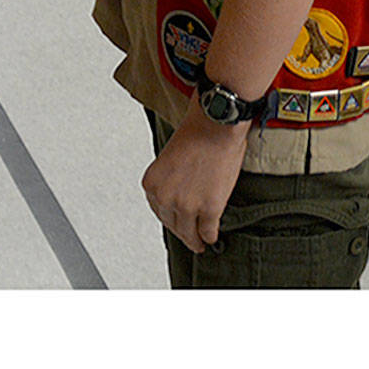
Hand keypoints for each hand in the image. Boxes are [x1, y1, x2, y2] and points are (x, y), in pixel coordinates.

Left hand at [140, 109, 249, 252]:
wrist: (216, 125)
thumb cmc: (197, 132)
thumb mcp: (170, 157)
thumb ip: (171, 179)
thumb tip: (181, 191)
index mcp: (152, 184)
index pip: (158, 210)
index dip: (170, 216)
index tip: (176, 222)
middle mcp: (166, 198)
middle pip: (172, 224)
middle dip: (181, 230)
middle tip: (189, 237)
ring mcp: (187, 206)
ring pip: (189, 232)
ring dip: (195, 239)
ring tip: (200, 243)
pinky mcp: (209, 210)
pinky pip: (208, 232)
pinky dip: (211, 236)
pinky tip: (212, 237)